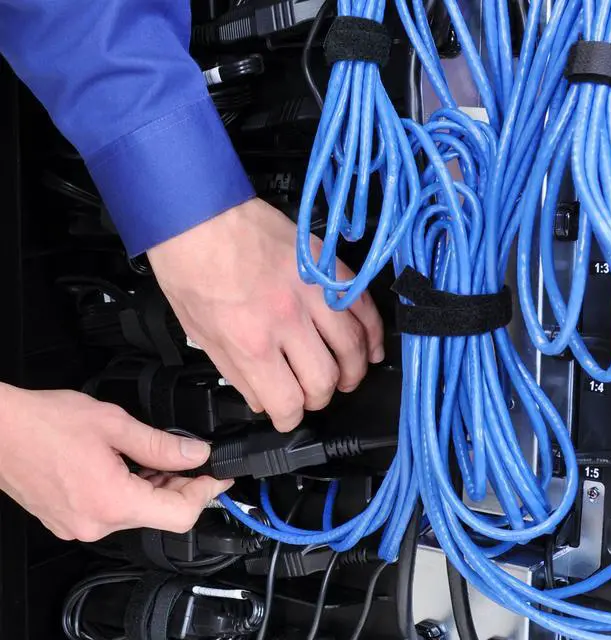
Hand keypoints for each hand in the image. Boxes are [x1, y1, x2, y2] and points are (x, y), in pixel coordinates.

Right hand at [0, 384, 231, 541]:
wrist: (0, 431)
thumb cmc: (45, 423)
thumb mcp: (115, 425)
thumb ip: (162, 445)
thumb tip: (196, 453)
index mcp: (111, 501)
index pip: (180, 514)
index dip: (207, 493)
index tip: (219, 478)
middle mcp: (96, 523)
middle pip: (161, 515)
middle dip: (184, 487)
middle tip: (192, 458)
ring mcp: (81, 526)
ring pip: (139, 513)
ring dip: (158, 488)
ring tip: (158, 456)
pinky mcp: (70, 521)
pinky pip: (116, 512)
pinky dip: (134, 492)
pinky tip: (132, 466)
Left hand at [148, 199, 383, 431]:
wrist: (197, 212)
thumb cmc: (190, 265)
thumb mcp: (199, 331)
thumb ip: (234, 371)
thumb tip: (261, 398)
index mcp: (249, 341)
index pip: (287, 401)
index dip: (289, 419)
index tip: (287, 416)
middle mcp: (286, 320)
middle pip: (324, 380)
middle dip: (319, 398)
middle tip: (312, 396)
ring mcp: (311, 291)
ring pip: (351, 347)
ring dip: (352, 372)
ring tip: (346, 379)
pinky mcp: (325, 267)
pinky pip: (362, 305)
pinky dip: (372, 332)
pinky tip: (370, 348)